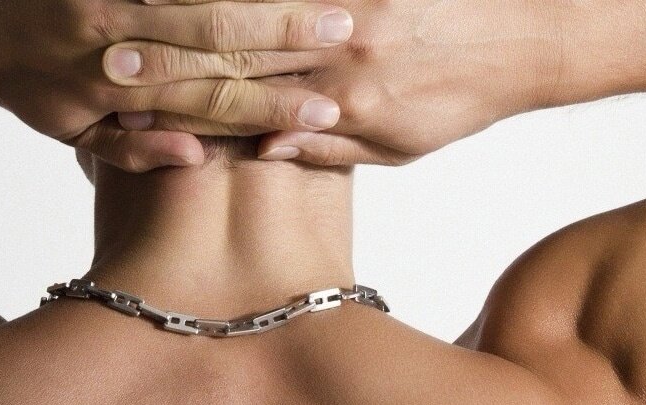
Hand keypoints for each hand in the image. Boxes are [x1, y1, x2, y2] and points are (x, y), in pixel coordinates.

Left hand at [0, 0, 353, 170]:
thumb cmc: (29, 85)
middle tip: (344, 32)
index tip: (324, 109)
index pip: (217, 97)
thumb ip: (135, 151)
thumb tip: (196, 157)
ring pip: (202, 1)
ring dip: (265, 4)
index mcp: (122, 87)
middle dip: (288, 34)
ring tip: (324, 7)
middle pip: (221, 36)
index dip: (275, 104)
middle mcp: (120, 34)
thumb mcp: (74, 135)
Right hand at [101, 0, 560, 166]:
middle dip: (175, 51)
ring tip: (151, 26)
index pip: (249, 101)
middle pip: (241, 48)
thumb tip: (262, 148)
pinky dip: (269, 0)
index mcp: (342, 101)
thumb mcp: (397, 146)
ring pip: (264, 12)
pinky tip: (230, 5)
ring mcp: (353, 4)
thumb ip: (328, 148)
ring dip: (209, 20)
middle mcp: (340, 52)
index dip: (188, 102)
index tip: (135, 102)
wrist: (527, 39)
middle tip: (118, 57)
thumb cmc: (461, 98)